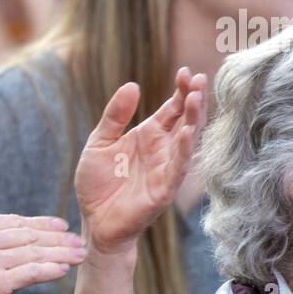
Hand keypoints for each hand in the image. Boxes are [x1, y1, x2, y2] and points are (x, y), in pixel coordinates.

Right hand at [0, 192, 85, 293]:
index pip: (14, 221)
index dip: (40, 223)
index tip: (59, 225)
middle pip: (29, 235)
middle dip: (57, 238)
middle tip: (78, 239)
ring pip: (34, 252)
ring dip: (61, 254)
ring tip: (80, 255)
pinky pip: (31, 273)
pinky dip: (50, 270)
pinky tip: (64, 269)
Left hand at [74, 67, 206, 256]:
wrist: (94, 221)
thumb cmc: (98, 184)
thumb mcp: (100, 142)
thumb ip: (115, 116)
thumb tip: (132, 85)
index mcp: (149, 136)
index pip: (172, 109)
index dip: (181, 91)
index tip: (185, 72)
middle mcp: (163, 151)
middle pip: (186, 120)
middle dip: (194, 100)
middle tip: (198, 78)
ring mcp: (166, 170)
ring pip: (188, 142)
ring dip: (194, 120)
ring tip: (197, 98)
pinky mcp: (164, 191)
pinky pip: (178, 169)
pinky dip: (184, 151)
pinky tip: (187, 133)